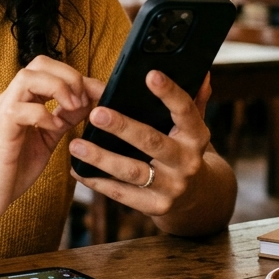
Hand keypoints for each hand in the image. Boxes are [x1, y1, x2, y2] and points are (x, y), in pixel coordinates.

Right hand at [0, 56, 103, 225]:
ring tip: (72, 108)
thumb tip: (87, 103)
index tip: (98, 94)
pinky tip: (54, 129)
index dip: (77, 77)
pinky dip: (44, 115)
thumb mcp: (45, 140)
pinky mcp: (1, 130)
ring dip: (58, 88)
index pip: (49, 69)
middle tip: (83, 100)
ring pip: (28, 76)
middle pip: (40, 63)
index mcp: (22, 100)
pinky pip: (21, 109)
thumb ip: (63, 120)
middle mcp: (11, 100)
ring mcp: (3, 112)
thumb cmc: (8, 171)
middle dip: (69, 76)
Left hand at [68, 71, 212, 217]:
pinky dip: (97, 182)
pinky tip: (78, 170)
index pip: (185, 110)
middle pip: (152, 142)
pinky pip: (122, 194)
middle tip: (95, 113)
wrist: (199, 198)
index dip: (169, 92)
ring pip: (132, 171)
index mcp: (196, 136)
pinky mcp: (155, 206)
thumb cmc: (185, 151)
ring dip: (101, 158)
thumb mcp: (193, 128)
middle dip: (122, 127)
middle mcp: (187, 162)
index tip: (150, 74)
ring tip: (76, 145)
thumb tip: (202, 72)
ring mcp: (172, 187)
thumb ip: (194, 100)